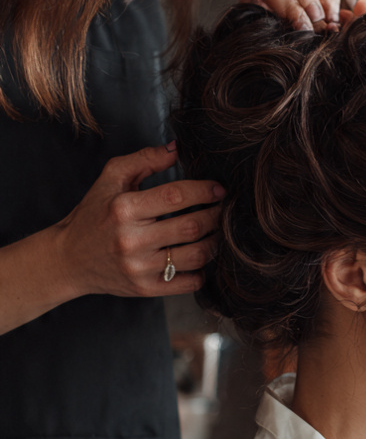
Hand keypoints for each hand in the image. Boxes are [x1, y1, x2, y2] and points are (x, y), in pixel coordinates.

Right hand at [55, 143, 222, 299]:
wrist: (69, 259)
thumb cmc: (93, 214)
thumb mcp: (110, 179)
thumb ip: (144, 159)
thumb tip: (177, 149)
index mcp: (124, 208)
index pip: (176, 196)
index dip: (204, 191)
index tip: (219, 189)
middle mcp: (131, 240)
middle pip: (191, 226)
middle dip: (216, 215)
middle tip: (224, 209)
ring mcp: (139, 268)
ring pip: (196, 256)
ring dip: (214, 242)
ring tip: (216, 232)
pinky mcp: (145, 289)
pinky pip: (188, 283)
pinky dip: (202, 270)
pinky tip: (199, 257)